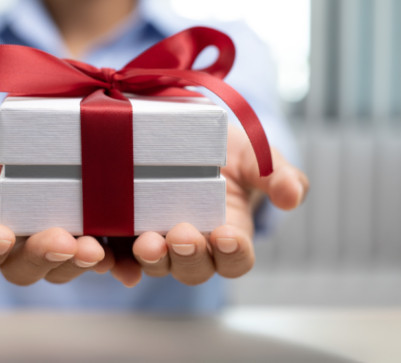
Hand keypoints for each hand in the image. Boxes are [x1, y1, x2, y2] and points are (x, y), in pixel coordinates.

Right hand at [0, 113, 113, 284]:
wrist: (8, 142)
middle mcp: (14, 246)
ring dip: (80, 261)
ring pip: (63, 264)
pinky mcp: (84, 230)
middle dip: (44, 258)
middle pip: (25, 268)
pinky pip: (98, 253)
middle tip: (63, 242)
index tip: (0, 236)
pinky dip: (114, 261)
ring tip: (97, 249)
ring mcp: (50, 240)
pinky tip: (126, 261)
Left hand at [110, 125, 308, 286]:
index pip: (236, 259)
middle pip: (193, 268)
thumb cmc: (226, 148)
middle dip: (188, 256)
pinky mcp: (126, 228)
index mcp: (229, 234)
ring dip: (151, 259)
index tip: (227, 234)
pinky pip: (119, 252)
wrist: (185, 132)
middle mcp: (194, 245)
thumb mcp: (255, 154)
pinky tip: (107, 254)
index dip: (233, 253)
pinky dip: (114, 258)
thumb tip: (293, 196)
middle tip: (182, 235)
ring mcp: (158, 238)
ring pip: (156, 263)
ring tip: (147, 242)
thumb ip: (279, 174)